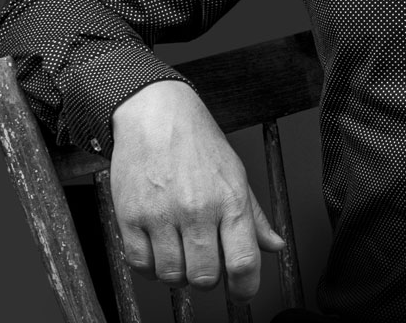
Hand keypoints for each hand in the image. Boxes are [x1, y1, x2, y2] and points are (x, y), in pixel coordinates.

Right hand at [110, 79, 284, 298]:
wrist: (156, 114)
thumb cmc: (198, 143)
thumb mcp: (236, 174)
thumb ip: (255, 217)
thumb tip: (275, 246)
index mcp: (230, 200)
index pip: (243, 262)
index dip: (245, 287)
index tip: (242, 292)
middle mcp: (197, 209)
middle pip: (205, 277)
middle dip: (208, 278)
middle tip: (205, 262)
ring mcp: (162, 215)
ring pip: (172, 275)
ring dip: (178, 273)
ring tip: (180, 250)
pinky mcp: (130, 217)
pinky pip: (141, 265)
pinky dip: (150, 266)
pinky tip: (158, 248)